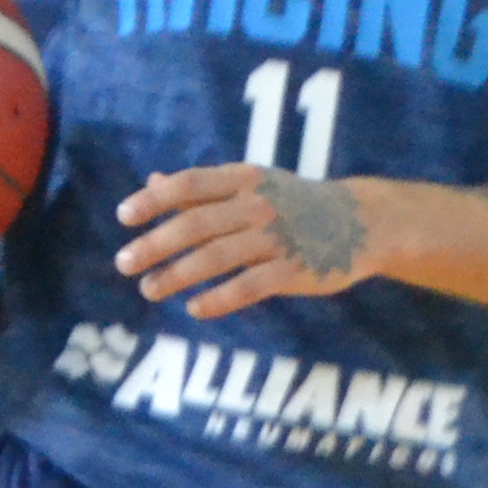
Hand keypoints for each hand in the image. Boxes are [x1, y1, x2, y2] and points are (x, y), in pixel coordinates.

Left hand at [116, 163, 368, 319]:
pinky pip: (248, 286)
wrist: (363, 222)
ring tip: (149, 290)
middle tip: (123, 263)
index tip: (124, 217)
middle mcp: (258, 204)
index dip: (154, 200)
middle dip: (155, 244)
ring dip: (177, 275)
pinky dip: (219, 299)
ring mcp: (277, 238)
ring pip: (216, 257)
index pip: (190, 185)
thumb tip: (153, 181)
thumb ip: (203, 188)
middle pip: (195, 223)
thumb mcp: (252, 184)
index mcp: (245, 179)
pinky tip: (194, 309)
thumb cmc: (295, 202)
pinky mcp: (294, 270)